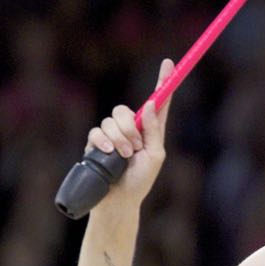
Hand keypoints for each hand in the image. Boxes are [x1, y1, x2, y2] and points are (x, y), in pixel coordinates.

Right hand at [85, 58, 174, 208]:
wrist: (119, 201)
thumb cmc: (140, 182)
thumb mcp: (155, 157)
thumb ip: (154, 131)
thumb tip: (152, 104)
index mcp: (149, 131)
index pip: (157, 102)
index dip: (164, 82)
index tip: (169, 63)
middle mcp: (130, 129)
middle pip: (125, 110)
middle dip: (130, 128)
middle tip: (134, 148)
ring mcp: (111, 136)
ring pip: (111, 121)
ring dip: (119, 140)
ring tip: (123, 158)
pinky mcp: (95, 144)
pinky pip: (96, 131)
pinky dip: (103, 142)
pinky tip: (108, 153)